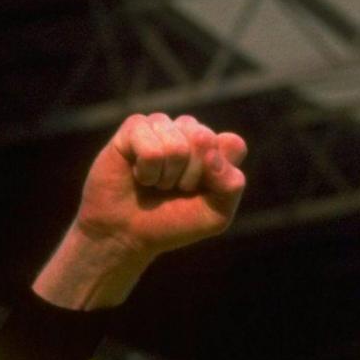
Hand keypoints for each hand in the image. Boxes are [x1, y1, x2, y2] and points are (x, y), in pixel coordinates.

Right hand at [32, 113, 247, 309]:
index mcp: (216, 146)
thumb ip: (231, 185)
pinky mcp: (134, 127)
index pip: (233, 145)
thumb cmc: (171, 222)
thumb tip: (212, 153)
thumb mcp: (215, 215)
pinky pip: (151, 148)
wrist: (126, 234)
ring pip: (177, 146)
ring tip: (155, 183)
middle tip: (173, 189)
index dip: (217, 175)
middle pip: (204, 141)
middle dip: (189, 177)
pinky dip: (146, 171)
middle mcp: (190, 130)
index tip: (200, 192)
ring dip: (165, 177)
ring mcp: (162, 125)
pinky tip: (139, 174)